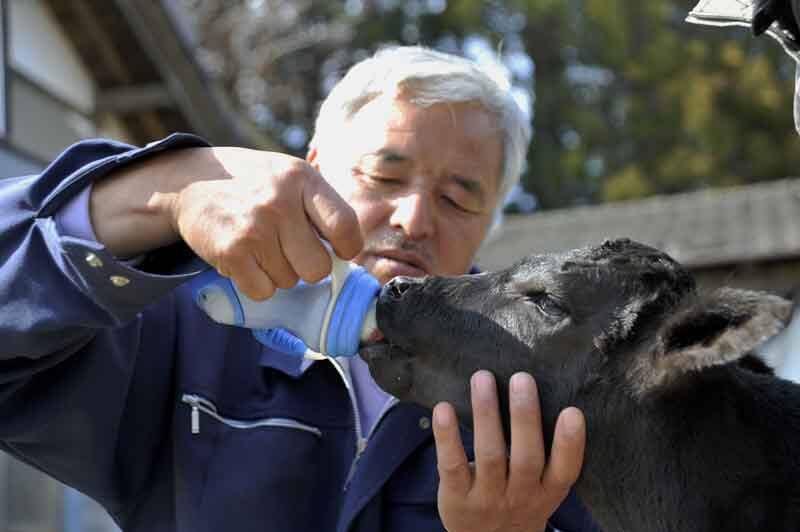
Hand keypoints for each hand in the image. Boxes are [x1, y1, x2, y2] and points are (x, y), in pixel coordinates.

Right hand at [169, 148, 362, 298]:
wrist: (193, 181)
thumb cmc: (255, 184)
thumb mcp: (291, 176)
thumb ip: (321, 206)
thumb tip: (350, 254)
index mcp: (302, 178)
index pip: (345, 225)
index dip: (348, 248)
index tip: (338, 250)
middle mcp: (280, 201)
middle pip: (318, 267)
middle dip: (308, 266)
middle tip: (291, 250)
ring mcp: (254, 227)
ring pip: (289, 281)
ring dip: (278, 272)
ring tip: (261, 245)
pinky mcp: (231, 252)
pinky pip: (263, 291)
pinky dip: (256, 282)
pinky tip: (246, 258)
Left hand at [432, 370, 584, 531]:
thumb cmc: (516, 501)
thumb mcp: (539, 489)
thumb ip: (543, 454)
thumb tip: (535, 393)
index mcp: (546, 491)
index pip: (564, 470)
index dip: (570, 443)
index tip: (573, 411)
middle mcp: (520, 496)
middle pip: (526, 458)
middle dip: (524, 417)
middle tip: (522, 378)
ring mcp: (487, 498)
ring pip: (490, 455)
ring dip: (486, 414)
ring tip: (483, 379)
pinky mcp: (456, 497)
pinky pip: (452, 465)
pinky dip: (447, 436)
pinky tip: (443, 409)